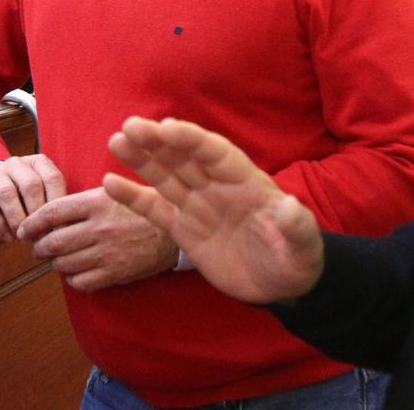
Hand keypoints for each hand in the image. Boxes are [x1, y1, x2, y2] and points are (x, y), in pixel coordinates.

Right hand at [0, 154, 66, 240]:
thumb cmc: (21, 193)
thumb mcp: (39, 190)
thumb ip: (53, 204)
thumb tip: (69, 229)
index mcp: (36, 162)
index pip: (52, 178)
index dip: (58, 204)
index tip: (60, 227)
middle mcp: (15, 164)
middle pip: (31, 185)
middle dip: (37, 215)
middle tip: (41, 236)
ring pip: (7, 194)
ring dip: (18, 220)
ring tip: (24, 238)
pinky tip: (8, 238)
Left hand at [18, 187, 176, 291]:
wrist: (176, 230)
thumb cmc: (143, 206)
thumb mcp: (115, 192)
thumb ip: (83, 203)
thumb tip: (49, 214)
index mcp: (96, 202)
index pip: (51, 213)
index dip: (31, 223)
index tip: (24, 230)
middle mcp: (98, 228)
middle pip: (52, 242)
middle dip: (38, 247)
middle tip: (37, 247)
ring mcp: (106, 253)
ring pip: (63, 264)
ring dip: (54, 263)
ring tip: (57, 259)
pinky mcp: (115, 273)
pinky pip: (80, 282)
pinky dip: (72, 278)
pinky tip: (76, 271)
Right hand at [103, 116, 323, 303]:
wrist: (282, 285)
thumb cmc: (297, 259)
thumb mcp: (304, 247)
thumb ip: (298, 227)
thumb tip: (291, 207)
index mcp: (245, 180)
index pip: (214, 152)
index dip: (191, 139)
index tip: (166, 128)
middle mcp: (217, 186)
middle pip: (184, 157)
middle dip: (158, 141)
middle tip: (129, 126)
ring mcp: (198, 206)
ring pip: (165, 176)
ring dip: (141, 158)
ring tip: (116, 140)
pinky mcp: (185, 229)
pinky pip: (155, 209)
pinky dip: (133, 196)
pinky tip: (109, 182)